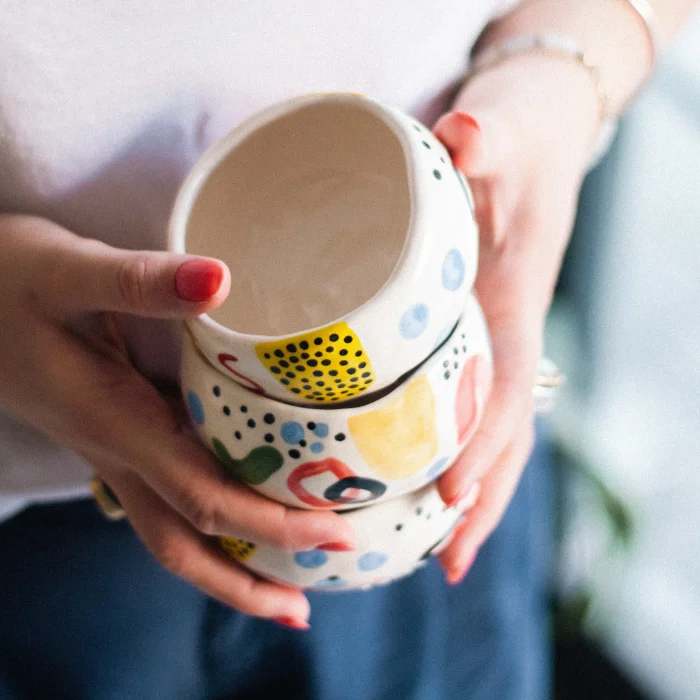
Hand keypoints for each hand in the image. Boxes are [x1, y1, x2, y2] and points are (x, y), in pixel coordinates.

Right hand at [0, 215, 356, 627]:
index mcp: (115, 424)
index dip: (271, 524)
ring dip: (223, 570)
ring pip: (170, 533)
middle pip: (184, 546)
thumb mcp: (67, 272)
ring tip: (277, 592)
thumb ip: (138, 281)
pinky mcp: (113, 434)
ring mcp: (111, 450)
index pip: (204, 497)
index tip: (333, 532)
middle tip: (304, 609)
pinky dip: (205, 525)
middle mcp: (116, 452)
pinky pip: (165, 500)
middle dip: (247, 581)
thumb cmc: (6, 282)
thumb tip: (220, 279)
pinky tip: (234, 515)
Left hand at [432, 53, 599, 582]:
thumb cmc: (520, 140)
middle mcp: (501, 333)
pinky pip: (456, 400)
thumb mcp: (505, 131)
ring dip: (462, 488)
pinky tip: (405, 475)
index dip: (483, 449)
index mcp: (513, 304)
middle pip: (501, 433)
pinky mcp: (460, 332)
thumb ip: (488, 136)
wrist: (532, 134)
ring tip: (426, 550)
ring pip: (481, 428)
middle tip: (443, 566)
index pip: (506, 391)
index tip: (446, 500)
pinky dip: (439, 444)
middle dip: (478, 500)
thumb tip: (463, 136)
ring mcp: (483, 338)